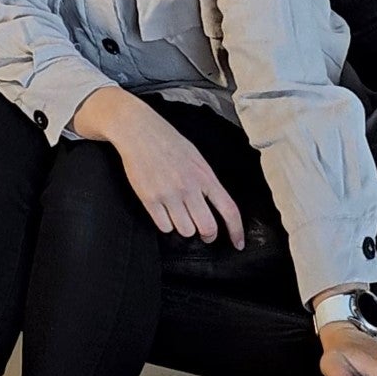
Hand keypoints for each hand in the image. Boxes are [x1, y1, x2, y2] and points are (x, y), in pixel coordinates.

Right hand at [73, 87, 244, 245]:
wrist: (138, 131)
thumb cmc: (168, 141)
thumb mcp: (196, 157)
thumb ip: (206, 182)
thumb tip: (216, 206)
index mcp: (205, 175)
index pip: (229, 209)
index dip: (236, 231)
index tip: (238, 244)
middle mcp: (189, 187)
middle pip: (207, 227)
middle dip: (207, 235)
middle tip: (204, 232)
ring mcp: (168, 194)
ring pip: (185, 231)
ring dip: (184, 227)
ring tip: (179, 214)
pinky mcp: (149, 199)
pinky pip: (164, 227)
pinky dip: (166, 224)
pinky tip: (164, 211)